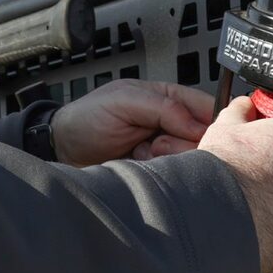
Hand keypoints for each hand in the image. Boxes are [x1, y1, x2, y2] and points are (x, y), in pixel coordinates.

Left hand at [50, 79, 213, 166]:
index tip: (198, 135)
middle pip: (202, 137)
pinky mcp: (155, 169)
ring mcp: (163, 148)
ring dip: (168, 158)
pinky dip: (158, 171)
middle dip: (181, 143)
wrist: (63, 149)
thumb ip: (162, 107)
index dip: (209, 122)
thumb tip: (197, 124)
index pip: (206, 107)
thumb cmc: (86, 118)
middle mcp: (169, 123)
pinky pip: (173, 174)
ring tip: (141, 152)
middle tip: (156, 143)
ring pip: (189, 158)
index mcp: (166, 98)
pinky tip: (138, 164)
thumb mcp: (123, 101)